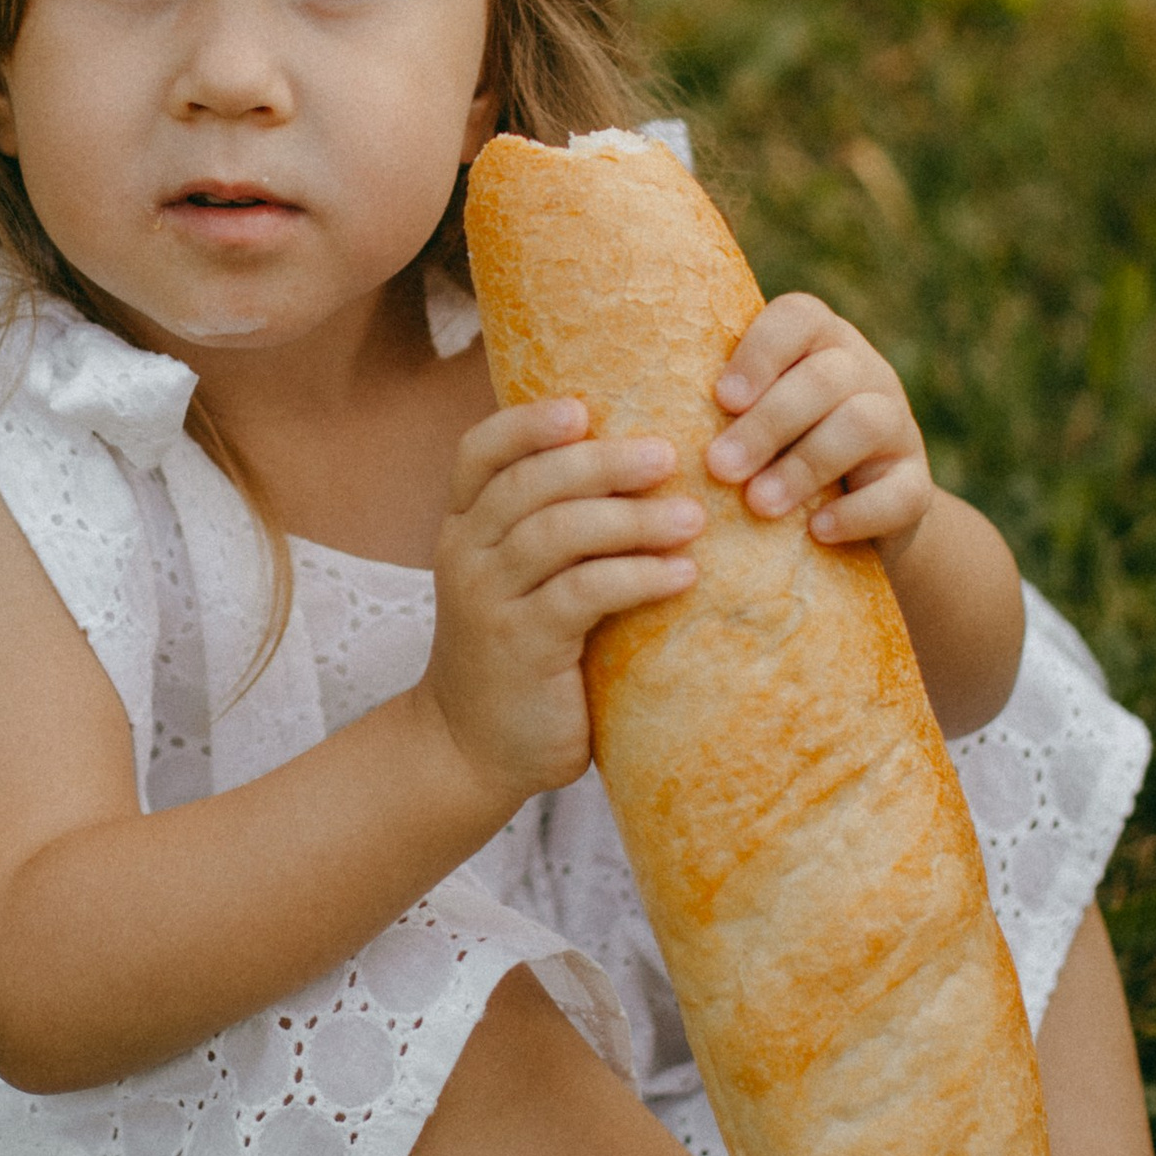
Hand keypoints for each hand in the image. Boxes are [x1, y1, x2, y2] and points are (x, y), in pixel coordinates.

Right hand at [419, 398, 702, 808]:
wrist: (470, 747)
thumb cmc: (516, 651)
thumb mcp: (515, 580)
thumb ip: (551, 527)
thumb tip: (640, 466)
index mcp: (463, 526)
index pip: (480, 451)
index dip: (528, 423)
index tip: (583, 408)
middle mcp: (465, 553)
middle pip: (531, 483)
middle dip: (604, 462)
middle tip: (668, 457)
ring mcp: (488, 599)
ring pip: (558, 532)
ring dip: (632, 519)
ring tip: (692, 519)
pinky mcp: (521, 646)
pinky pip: (583, 593)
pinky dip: (638, 576)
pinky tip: (682, 575)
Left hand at [705, 295, 933, 559]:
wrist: (848, 518)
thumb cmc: (768, 454)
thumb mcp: (743, 418)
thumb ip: (706, 405)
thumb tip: (616, 416)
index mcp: (817, 341)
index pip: (798, 316)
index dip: (761, 352)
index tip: (721, 399)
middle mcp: (863, 371)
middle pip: (825, 376)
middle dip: (768, 423)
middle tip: (719, 466)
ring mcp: (897, 425)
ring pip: (865, 422)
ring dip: (806, 464)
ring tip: (758, 505)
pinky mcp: (915, 484)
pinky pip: (903, 491)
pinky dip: (859, 512)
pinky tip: (817, 532)